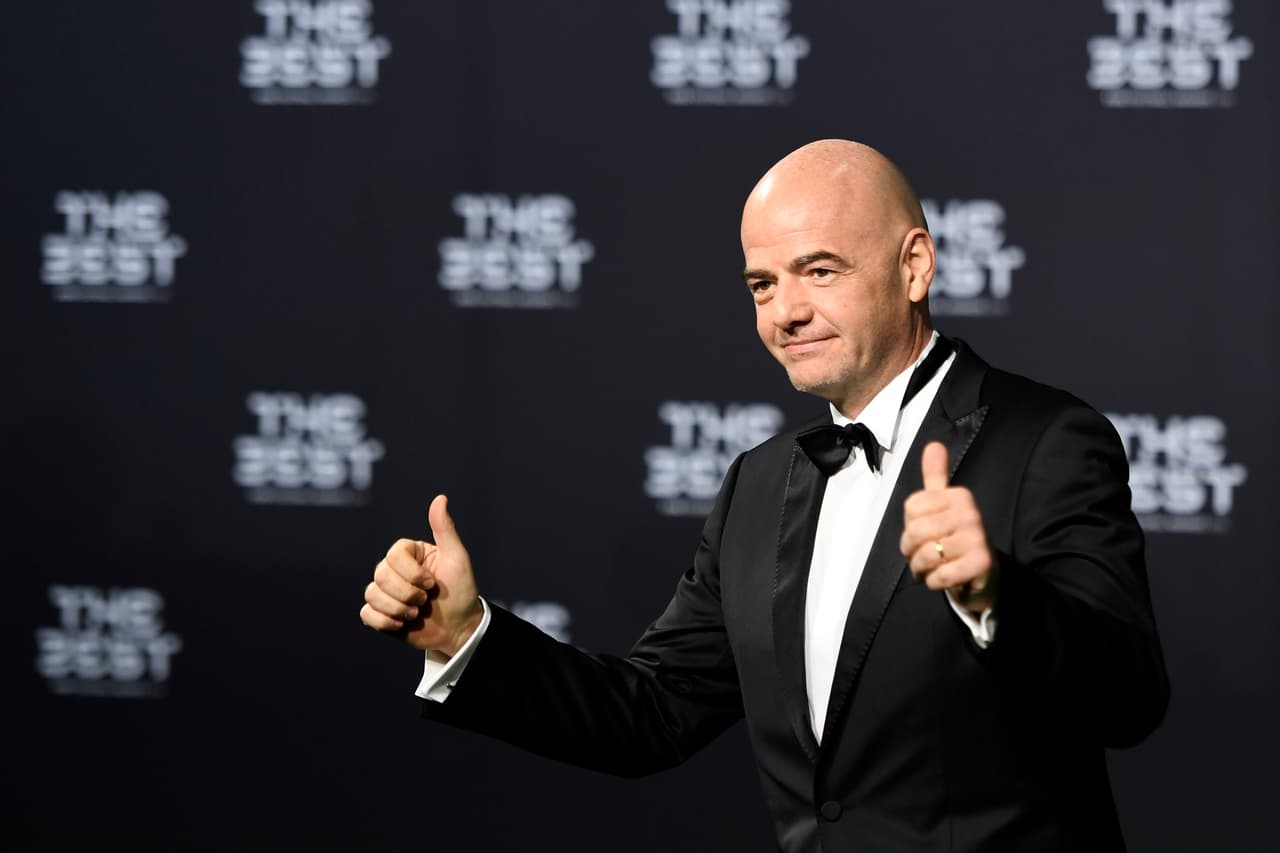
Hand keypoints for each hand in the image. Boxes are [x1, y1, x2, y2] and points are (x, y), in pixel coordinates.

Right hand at [360, 494, 483, 658]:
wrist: (458, 628)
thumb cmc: (461, 591)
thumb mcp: (457, 558)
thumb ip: (445, 529)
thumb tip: (440, 498)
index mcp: (409, 553)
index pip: (394, 556)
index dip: (412, 573)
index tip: (433, 583)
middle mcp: (393, 569)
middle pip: (381, 576)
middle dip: (408, 594)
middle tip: (425, 601)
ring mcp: (385, 591)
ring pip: (372, 594)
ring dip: (398, 609)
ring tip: (415, 614)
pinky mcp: (380, 613)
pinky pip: (366, 613)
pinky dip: (385, 621)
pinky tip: (401, 624)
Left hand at [900, 442, 997, 614]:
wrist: (982, 575)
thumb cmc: (955, 538)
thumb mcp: (943, 505)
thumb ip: (936, 477)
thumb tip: (933, 444)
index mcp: (959, 496)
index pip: (911, 508)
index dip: (908, 527)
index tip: (924, 533)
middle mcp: (971, 513)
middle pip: (915, 532)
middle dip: (911, 551)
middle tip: (922, 556)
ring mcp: (978, 537)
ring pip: (926, 555)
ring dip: (921, 569)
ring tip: (931, 568)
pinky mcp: (981, 563)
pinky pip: (941, 575)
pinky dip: (934, 582)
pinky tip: (944, 579)